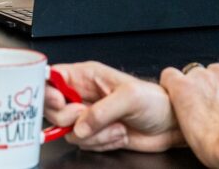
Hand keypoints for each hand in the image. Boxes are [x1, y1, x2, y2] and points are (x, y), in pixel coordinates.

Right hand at [45, 62, 181, 152]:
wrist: (170, 126)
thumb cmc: (155, 100)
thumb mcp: (129, 97)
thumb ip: (101, 110)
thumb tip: (80, 125)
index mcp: (87, 76)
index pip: (53, 77)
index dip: (48, 89)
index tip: (60, 101)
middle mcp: (84, 95)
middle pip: (53, 108)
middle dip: (69, 118)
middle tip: (87, 117)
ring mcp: (88, 116)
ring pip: (68, 130)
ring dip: (94, 134)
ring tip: (115, 125)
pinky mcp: (96, 134)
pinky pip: (84, 144)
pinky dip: (101, 143)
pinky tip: (119, 134)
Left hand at [160, 60, 218, 167]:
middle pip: (210, 73)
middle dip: (208, 89)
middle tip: (209, 111)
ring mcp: (203, 76)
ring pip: (190, 76)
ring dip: (191, 91)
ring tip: (194, 111)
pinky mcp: (183, 87)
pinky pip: (169, 76)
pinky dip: (170, 87)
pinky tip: (174, 100)